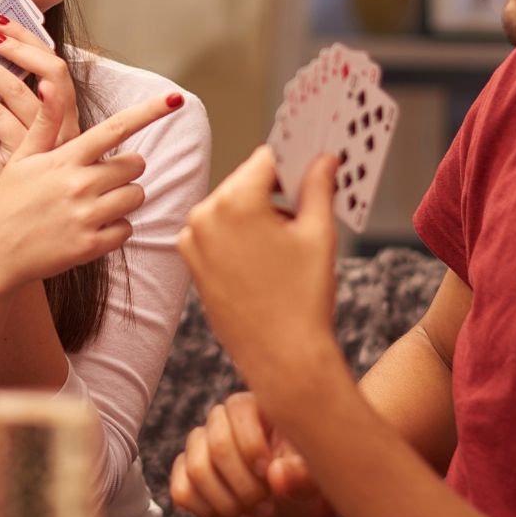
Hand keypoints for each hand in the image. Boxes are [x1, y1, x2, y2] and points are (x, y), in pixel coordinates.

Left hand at [0, 22, 81, 216]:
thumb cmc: (0, 173)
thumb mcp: (2, 125)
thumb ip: (0, 96)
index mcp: (63, 117)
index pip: (56, 67)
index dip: (32, 42)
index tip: (5, 22)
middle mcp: (63, 128)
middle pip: (52, 73)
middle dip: (20, 45)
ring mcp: (46, 142)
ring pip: (21, 91)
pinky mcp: (22, 155)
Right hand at [0, 82, 181, 293]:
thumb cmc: (7, 202)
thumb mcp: (22, 158)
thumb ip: (45, 122)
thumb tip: (49, 84)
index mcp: (65, 158)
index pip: (115, 128)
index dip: (149, 111)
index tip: (175, 98)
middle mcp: (79, 184)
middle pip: (134, 165)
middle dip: (124, 170)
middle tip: (100, 179)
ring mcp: (86, 216)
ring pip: (136, 196)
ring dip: (124, 198)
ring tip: (95, 204)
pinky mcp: (91, 246)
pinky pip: (127, 229)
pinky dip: (116, 229)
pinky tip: (92, 228)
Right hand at [170, 391, 332, 516]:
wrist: (287, 506)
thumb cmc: (301, 481)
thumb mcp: (312, 478)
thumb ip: (301, 475)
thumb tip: (277, 474)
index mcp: (253, 407)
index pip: (238, 411)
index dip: (253, 447)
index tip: (271, 475)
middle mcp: (221, 421)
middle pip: (217, 445)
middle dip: (243, 484)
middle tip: (266, 507)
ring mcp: (200, 447)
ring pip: (195, 468)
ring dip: (225, 500)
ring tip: (251, 515)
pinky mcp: (186, 474)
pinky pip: (181, 489)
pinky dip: (205, 508)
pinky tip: (230, 516)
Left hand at [177, 146, 342, 390]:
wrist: (282, 357)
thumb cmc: (303, 298)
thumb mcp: (319, 233)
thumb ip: (319, 186)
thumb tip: (323, 159)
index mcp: (235, 201)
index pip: (267, 159)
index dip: (293, 161)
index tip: (311, 163)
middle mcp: (205, 215)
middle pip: (247, 182)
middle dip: (277, 189)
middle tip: (309, 201)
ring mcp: (193, 241)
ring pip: (232, 207)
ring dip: (259, 213)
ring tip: (292, 238)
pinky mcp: (191, 262)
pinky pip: (218, 233)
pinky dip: (241, 235)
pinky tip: (269, 257)